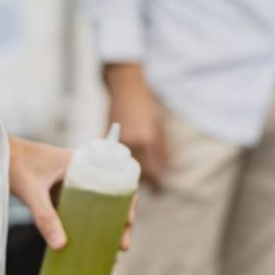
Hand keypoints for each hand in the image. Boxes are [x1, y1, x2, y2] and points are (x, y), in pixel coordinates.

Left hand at [9, 136, 136, 252]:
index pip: (116, 179)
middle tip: (122, 246)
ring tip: (111, 251)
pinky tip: (88, 244)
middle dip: (121, 220)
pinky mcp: (60, 191)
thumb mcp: (31, 192)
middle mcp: (82, 169)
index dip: (127, 201)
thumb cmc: (14, 164)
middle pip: (111, 195)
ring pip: (98, 203)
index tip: (128, 223)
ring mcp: (72, 181)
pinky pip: (81, 207)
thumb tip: (61, 246)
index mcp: (82, 161)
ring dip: (106, 224)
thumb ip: (45, 217)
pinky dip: (88, 223)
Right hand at [104, 63, 168, 187]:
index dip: (157, 181)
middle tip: (153, 187)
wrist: (125, 87)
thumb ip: (164, 147)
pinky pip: (114, 158)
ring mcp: (118, 140)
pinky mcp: (107, 138)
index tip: (160, 188)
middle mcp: (132, 142)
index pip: (153, 170)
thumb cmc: (145, 103)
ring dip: (133, 174)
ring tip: (141, 179)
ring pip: (126, 167)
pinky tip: (125, 167)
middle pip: (139, 171)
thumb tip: (167, 168)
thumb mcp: (159, 123)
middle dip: (147, 181)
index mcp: (147, 138)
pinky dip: (120, 164)